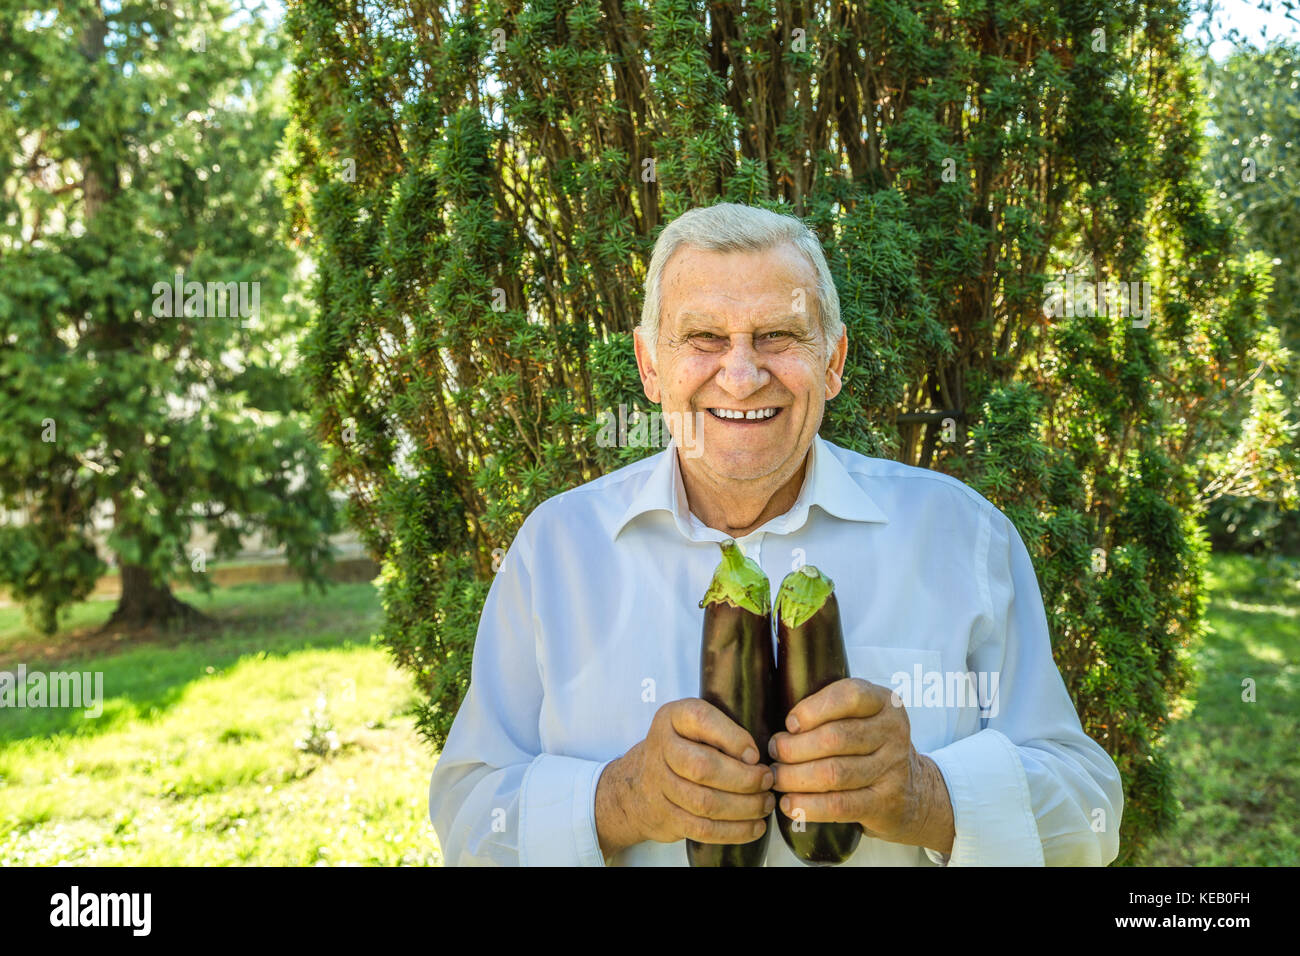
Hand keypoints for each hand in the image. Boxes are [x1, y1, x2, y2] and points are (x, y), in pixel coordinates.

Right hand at [595, 698, 775, 857]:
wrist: (637, 786)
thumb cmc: (682, 749)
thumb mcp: (694, 725)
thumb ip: (721, 729)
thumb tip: (757, 758)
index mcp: (672, 718)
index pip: (701, 720)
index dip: (733, 738)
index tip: (755, 754)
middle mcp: (661, 749)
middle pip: (703, 767)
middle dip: (744, 778)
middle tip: (767, 780)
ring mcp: (660, 786)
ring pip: (705, 803)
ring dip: (744, 807)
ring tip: (765, 803)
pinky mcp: (666, 817)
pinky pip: (703, 829)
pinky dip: (734, 831)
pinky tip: (754, 827)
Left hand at [768, 678, 953, 853]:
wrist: (913, 792)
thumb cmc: (869, 746)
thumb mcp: (862, 716)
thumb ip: (830, 709)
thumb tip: (782, 724)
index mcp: (884, 702)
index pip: (849, 696)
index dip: (812, 709)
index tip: (789, 723)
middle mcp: (893, 733)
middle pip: (834, 738)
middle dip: (793, 748)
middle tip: (774, 753)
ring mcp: (892, 769)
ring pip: (833, 773)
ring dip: (794, 777)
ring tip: (776, 777)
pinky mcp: (885, 804)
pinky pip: (839, 805)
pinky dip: (808, 806)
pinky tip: (789, 804)